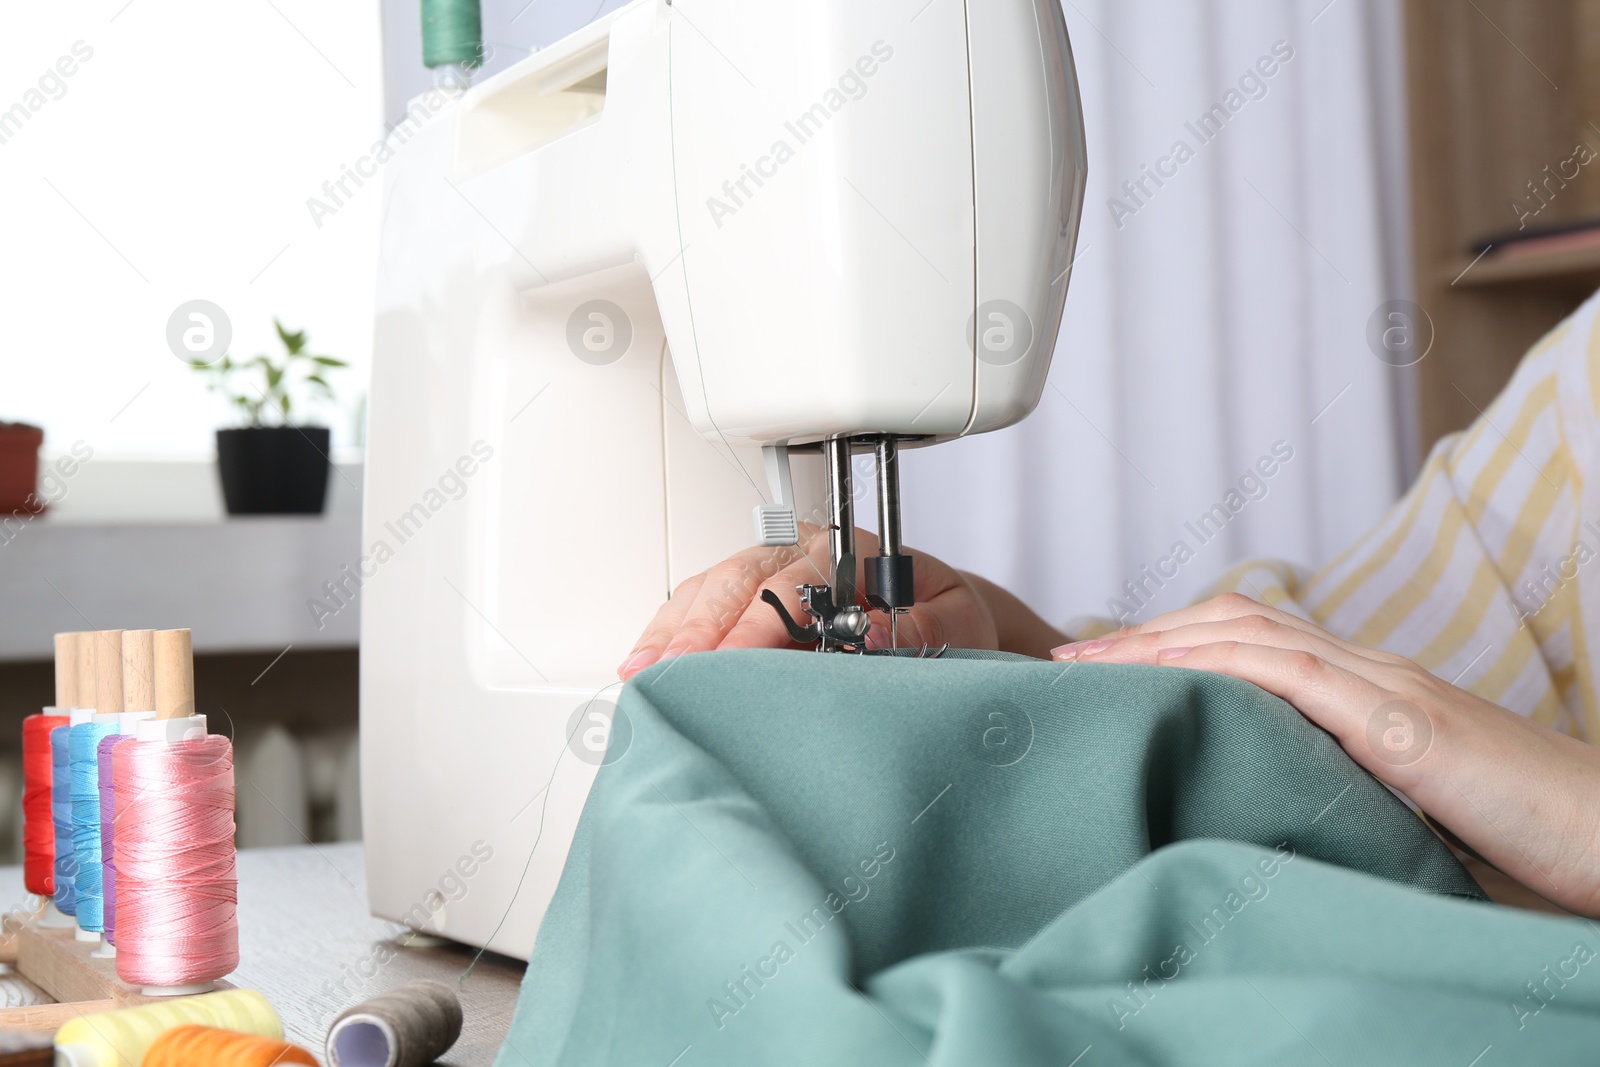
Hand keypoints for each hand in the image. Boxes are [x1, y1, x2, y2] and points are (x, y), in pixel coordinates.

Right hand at [619, 525, 999, 677]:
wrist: (939, 616)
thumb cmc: (940, 617)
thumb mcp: (956, 623)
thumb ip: (924, 629)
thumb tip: (878, 637)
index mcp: (850, 550)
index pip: (792, 583)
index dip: (758, 625)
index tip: (734, 660)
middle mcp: (800, 552)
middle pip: (737, 581)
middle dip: (699, 631)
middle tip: (672, 672)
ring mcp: (769, 570)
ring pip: (708, 587)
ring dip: (672, 629)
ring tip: (642, 670)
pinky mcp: (748, 596)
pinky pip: (698, 602)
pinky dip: (668, 631)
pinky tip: (644, 660)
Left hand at [1053, 593, 1599, 916]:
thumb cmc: (1524, 837)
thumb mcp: (1409, 810)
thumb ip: (1341, 789)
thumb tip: (1262, 804)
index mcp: (1370, 692)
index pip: (1256, 641)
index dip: (1175, 643)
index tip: (1106, 668)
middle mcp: (1372, 672)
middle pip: (1236, 620)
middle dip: (1145, 632)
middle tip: (1071, 658)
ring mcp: (1388, 689)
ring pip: (1252, 632)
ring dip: (1160, 639)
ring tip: (1090, 660)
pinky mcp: (1403, 725)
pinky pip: (1295, 673)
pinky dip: (1220, 663)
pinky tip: (1165, 671)